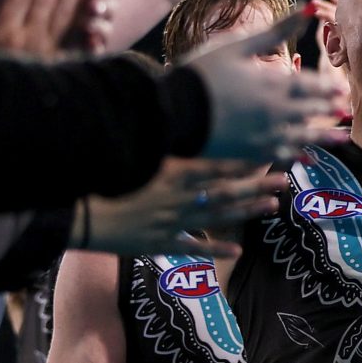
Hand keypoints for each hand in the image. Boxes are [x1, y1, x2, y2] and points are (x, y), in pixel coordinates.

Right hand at [71, 158, 289, 252]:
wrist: (77, 210)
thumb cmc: (102, 174)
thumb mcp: (133, 151)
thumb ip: (158, 138)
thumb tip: (176, 113)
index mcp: (170, 170)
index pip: (216, 162)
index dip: (245, 158)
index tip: (269, 149)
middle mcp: (177, 195)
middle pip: (225, 190)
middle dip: (256, 184)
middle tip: (284, 179)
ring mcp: (170, 221)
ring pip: (216, 215)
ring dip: (245, 211)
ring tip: (271, 205)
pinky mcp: (159, 241)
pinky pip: (193, 246)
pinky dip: (216, 247)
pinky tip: (240, 249)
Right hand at [190, 6, 350, 163]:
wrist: (174, 112)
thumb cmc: (202, 73)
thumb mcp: (238, 45)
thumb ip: (276, 30)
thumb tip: (309, 7)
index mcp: (273, 83)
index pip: (311, 86)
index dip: (327, 88)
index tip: (341, 90)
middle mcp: (275, 112)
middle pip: (310, 111)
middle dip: (328, 110)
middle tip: (346, 112)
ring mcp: (264, 135)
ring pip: (303, 136)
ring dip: (324, 136)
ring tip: (342, 139)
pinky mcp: (250, 152)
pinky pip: (280, 156)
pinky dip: (295, 156)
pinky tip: (304, 158)